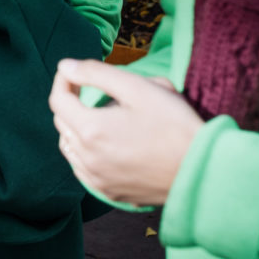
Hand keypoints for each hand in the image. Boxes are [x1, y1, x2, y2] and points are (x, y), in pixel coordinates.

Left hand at [47, 59, 204, 205]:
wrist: (201, 171)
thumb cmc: (174, 125)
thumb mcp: (138, 88)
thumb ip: (96, 73)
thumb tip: (65, 66)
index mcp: (90, 130)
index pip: (58, 100)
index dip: (63, 80)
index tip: (74, 72)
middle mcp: (87, 159)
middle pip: (62, 123)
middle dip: (70, 102)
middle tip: (90, 90)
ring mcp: (97, 179)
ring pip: (70, 148)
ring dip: (75, 128)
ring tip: (98, 116)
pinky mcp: (109, 192)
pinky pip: (83, 169)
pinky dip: (85, 153)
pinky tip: (106, 144)